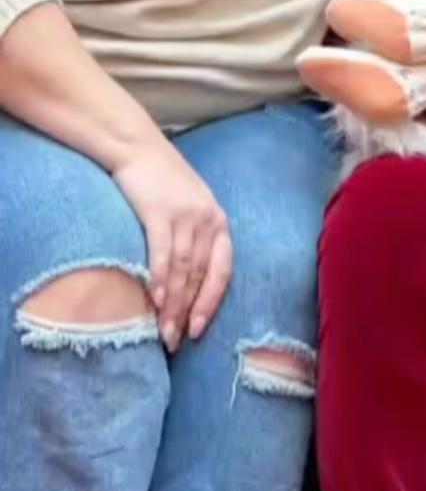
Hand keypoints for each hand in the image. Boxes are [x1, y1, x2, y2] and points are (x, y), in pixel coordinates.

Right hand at [109, 143, 232, 348]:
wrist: (138, 147)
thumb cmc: (162, 182)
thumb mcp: (189, 209)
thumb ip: (193, 241)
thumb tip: (185, 286)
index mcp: (219, 222)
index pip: (223, 271)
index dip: (211, 303)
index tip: (199, 330)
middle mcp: (208, 220)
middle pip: (200, 276)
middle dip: (188, 313)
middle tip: (175, 342)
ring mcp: (186, 216)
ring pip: (182, 270)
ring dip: (172, 305)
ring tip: (162, 332)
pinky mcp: (160, 211)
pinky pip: (162, 252)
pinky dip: (159, 278)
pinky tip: (154, 300)